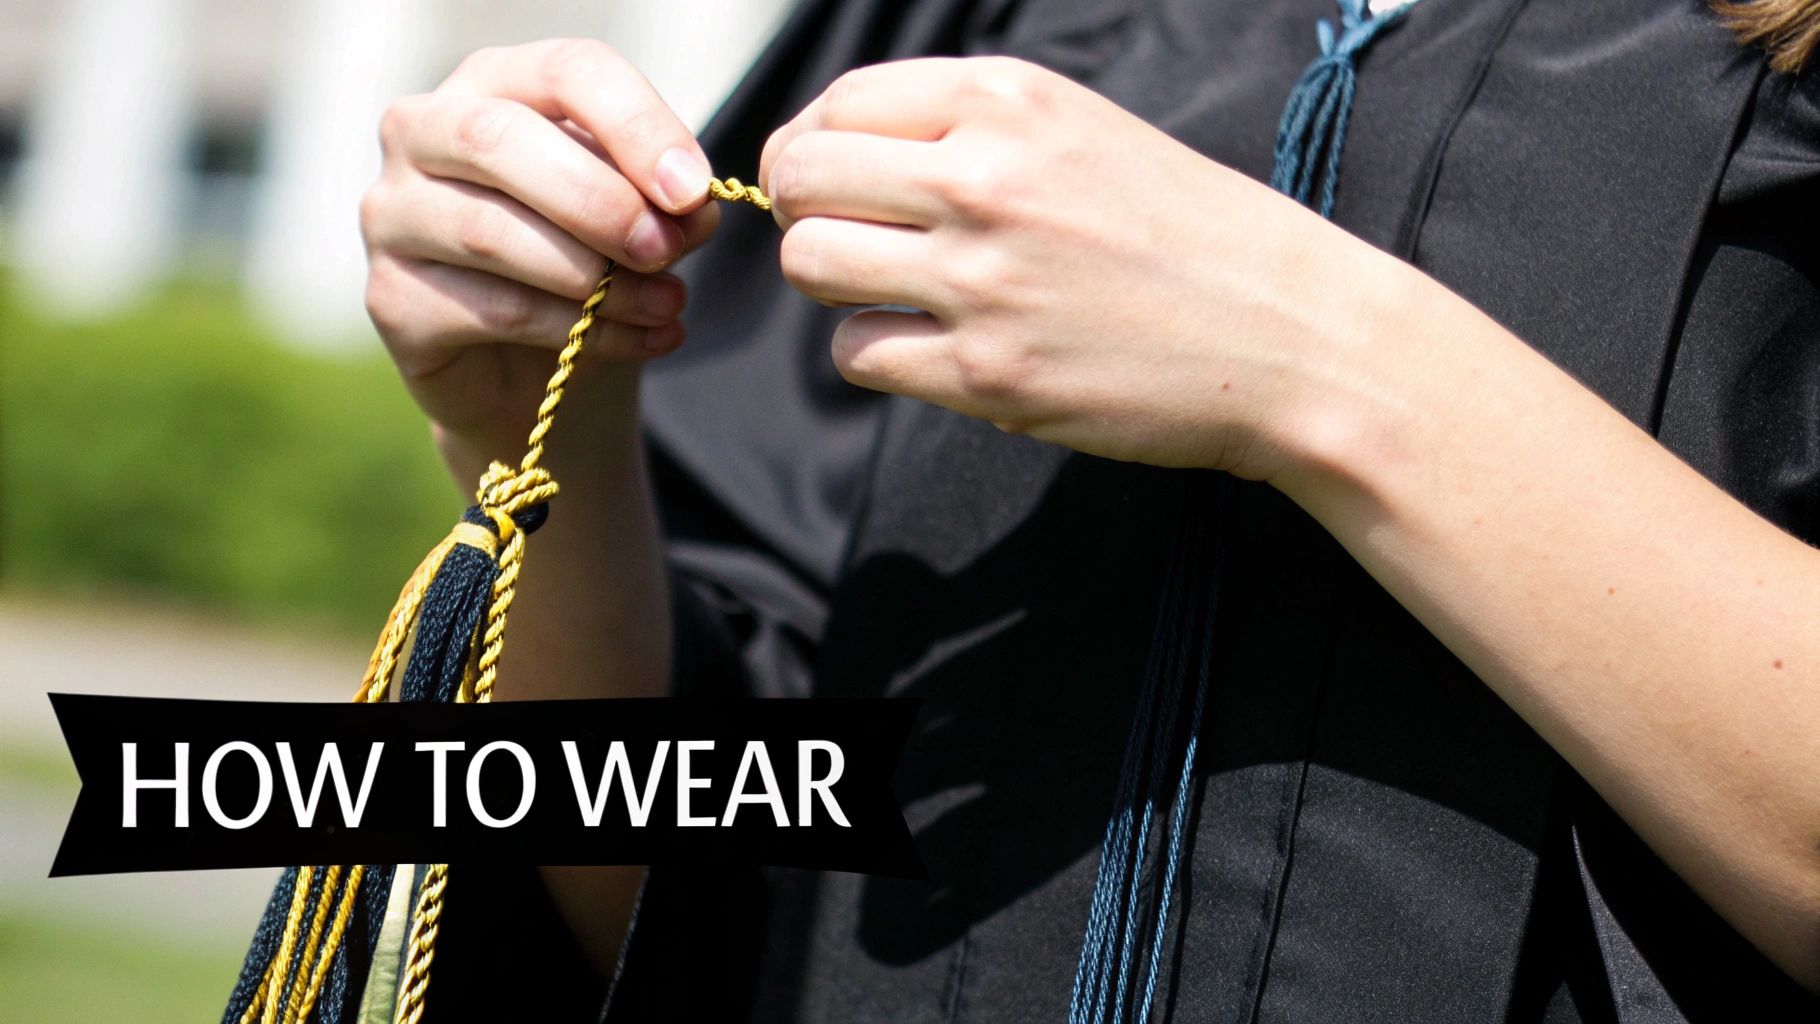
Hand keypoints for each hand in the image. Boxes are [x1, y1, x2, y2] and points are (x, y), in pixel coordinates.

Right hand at [361, 39, 720, 475]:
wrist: (529, 370)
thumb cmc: (582, 262)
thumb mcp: (636, 217)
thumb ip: (662, 202)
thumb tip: (691, 210)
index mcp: (494, 84)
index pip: (564, 71)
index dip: (635, 124)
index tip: (693, 190)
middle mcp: (422, 132)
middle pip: (498, 138)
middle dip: (600, 200)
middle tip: (666, 250)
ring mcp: (393, 215)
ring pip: (491, 234)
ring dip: (598, 279)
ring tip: (668, 304)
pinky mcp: (393, 299)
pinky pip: (493, 310)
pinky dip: (581, 330)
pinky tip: (642, 340)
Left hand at [759, 56, 1412, 479]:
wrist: (1289, 334)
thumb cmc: (1191, 233)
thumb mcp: (1082, 132)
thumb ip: (968, 129)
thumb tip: (838, 152)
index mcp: (1008, 101)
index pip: (838, 104)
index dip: (814, 145)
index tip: (833, 178)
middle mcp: (984, 178)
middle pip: (802, 179)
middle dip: (808, 211)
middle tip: (851, 237)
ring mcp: (981, 280)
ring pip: (812, 265)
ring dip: (835, 282)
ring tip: (892, 291)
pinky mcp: (988, 373)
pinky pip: (858, 354)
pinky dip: (879, 353)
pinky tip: (935, 346)